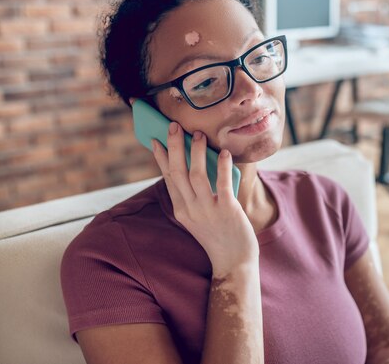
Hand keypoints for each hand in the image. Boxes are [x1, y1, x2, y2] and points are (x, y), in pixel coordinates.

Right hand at [150, 118, 258, 276]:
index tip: (155, 139)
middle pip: (177, 172)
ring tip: (198, 134)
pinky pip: (222, 184)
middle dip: (174, 147)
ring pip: (196, 175)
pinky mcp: (227, 210)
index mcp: (181, 210)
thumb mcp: (198, 217)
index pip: (168, 178)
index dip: (161, 158)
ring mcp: (207, 210)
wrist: (234, 262)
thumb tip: (194, 166)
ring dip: (196, 152)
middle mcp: (190, 209)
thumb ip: (194, 195)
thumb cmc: (218, 236)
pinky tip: (223, 153)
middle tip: (174, 126)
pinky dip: (222, 167)